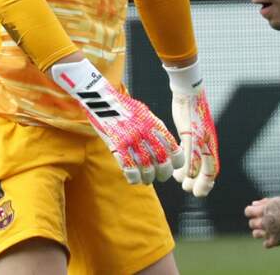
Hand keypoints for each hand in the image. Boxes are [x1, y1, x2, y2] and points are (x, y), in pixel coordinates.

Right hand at [51, 59, 183, 183]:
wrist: (103, 99)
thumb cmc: (125, 108)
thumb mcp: (145, 114)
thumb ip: (155, 129)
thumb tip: (167, 146)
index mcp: (155, 125)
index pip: (173, 148)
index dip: (177, 161)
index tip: (174, 166)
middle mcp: (146, 132)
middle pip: (162, 160)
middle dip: (164, 173)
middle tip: (161, 176)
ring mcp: (131, 139)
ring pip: (146, 167)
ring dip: (148, 178)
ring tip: (147, 180)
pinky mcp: (116, 144)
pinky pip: (128, 166)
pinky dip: (133, 177)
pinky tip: (134, 179)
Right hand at [165, 62, 219, 196]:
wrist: (190, 92)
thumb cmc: (191, 112)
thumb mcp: (195, 132)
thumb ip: (195, 146)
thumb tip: (189, 160)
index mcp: (211, 144)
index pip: (214, 169)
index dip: (208, 182)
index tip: (200, 191)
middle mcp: (209, 143)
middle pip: (210, 172)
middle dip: (201, 186)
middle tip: (189, 190)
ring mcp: (201, 139)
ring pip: (199, 167)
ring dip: (189, 180)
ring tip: (181, 183)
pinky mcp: (191, 133)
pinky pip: (191, 155)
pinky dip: (186, 168)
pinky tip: (179, 174)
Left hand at [245, 197, 279, 247]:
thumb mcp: (277, 200)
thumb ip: (264, 202)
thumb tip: (253, 204)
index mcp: (264, 210)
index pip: (248, 212)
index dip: (250, 212)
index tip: (255, 212)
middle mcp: (265, 221)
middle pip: (251, 223)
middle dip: (256, 221)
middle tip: (266, 220)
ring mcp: (269, 232)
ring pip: (255, 234)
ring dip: (260, 231)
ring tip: (269, 228)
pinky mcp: (275, 241)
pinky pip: (265, 244)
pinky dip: (269, 241)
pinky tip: (275, 235)